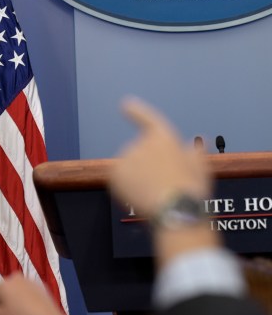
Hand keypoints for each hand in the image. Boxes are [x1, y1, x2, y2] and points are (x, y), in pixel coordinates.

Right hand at [0, 274, 75, 314]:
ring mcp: (27, 280)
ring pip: (12, 289)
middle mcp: (13, 277)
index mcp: (2, 284)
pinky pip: (25, 290)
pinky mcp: (39, 285)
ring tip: (17, 312)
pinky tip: (28, 309)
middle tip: (4, 314)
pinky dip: (23, 297)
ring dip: (10, 298)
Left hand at [110, 97, 210, 216]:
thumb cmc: (192, 189)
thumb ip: (195, 152)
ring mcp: (126, 157)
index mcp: (163, 137)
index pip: (146, 119)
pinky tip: (140, 196)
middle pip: (140, 153)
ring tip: (154, 193)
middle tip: (163, 185)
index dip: (136, 112)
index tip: (125, 104)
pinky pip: (118, 180)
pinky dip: (125, 187)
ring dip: (137, 177)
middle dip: (147, 166)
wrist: (174, 210)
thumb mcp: (200, 168)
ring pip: (129, 167)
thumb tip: (199, 140)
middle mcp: (141, 142)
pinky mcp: (114, 173)